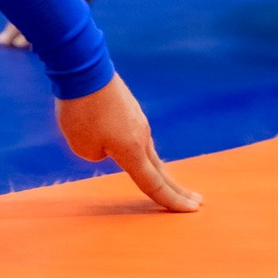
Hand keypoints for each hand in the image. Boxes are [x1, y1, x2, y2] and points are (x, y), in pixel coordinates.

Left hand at [55, 73, 200, 211]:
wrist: (84, 67)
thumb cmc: (81, 109)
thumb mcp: (82, 145)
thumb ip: (98, 154)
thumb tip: (106, 145)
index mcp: (132, 151)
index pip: (154, 184)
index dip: (172, 201)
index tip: (193, 210)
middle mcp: (141, 136)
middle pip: (160, 170)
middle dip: (177, 189)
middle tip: (196, 202)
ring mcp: (137, 120)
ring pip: (146, 150)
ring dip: (154, 168)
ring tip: (166, 183)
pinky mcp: (128, 107)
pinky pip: (133, 134)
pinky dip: (136, 148)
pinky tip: (124, 144)